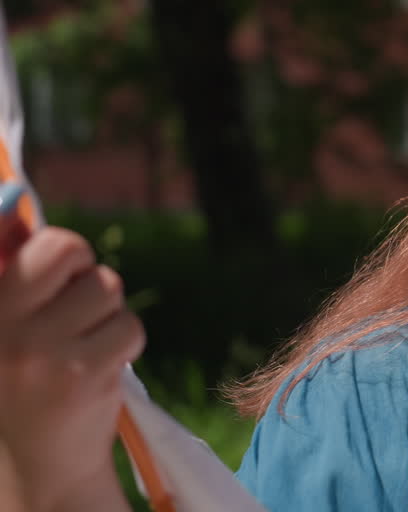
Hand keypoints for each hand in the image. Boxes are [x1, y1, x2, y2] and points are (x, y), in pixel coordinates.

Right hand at [0, 225, 143, 511]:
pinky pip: (128, 326)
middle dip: (84, 271)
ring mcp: (41, 350)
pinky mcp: (83, 372)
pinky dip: (123, 342)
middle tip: (77, 306)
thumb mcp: (6, 325)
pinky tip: (98, 367)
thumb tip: (16, 214)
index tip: (61, 275)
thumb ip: (11, 272)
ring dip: (106, 312)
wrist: (41, 461)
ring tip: (82, 346)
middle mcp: (3, 326)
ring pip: (107, 288)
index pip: (35, 242)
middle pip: (70, 249)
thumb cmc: (24, 380)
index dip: (60, 253)